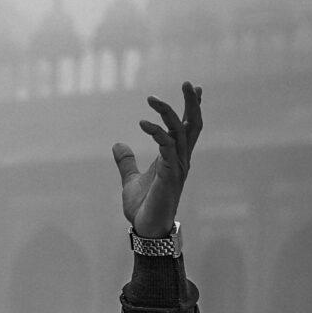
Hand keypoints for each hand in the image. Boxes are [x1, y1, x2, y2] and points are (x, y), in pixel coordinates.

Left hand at [112, 81, 203, 238]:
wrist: (146, 230)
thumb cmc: (143, 208)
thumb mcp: (130, 180)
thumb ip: (126, 162)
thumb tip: (118, 144)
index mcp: (174, 158)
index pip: (187, 128)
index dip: (191, 108)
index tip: (194, 88)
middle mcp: (181, 159)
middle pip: (192, 125)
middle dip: (192, 103)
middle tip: (188, 82)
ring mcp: (178, 167)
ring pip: (180, 132)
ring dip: (168, 113)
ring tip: (152, 99)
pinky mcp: (170, 175)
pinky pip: (166, 147)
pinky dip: (156, 133)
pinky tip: (142, 123)